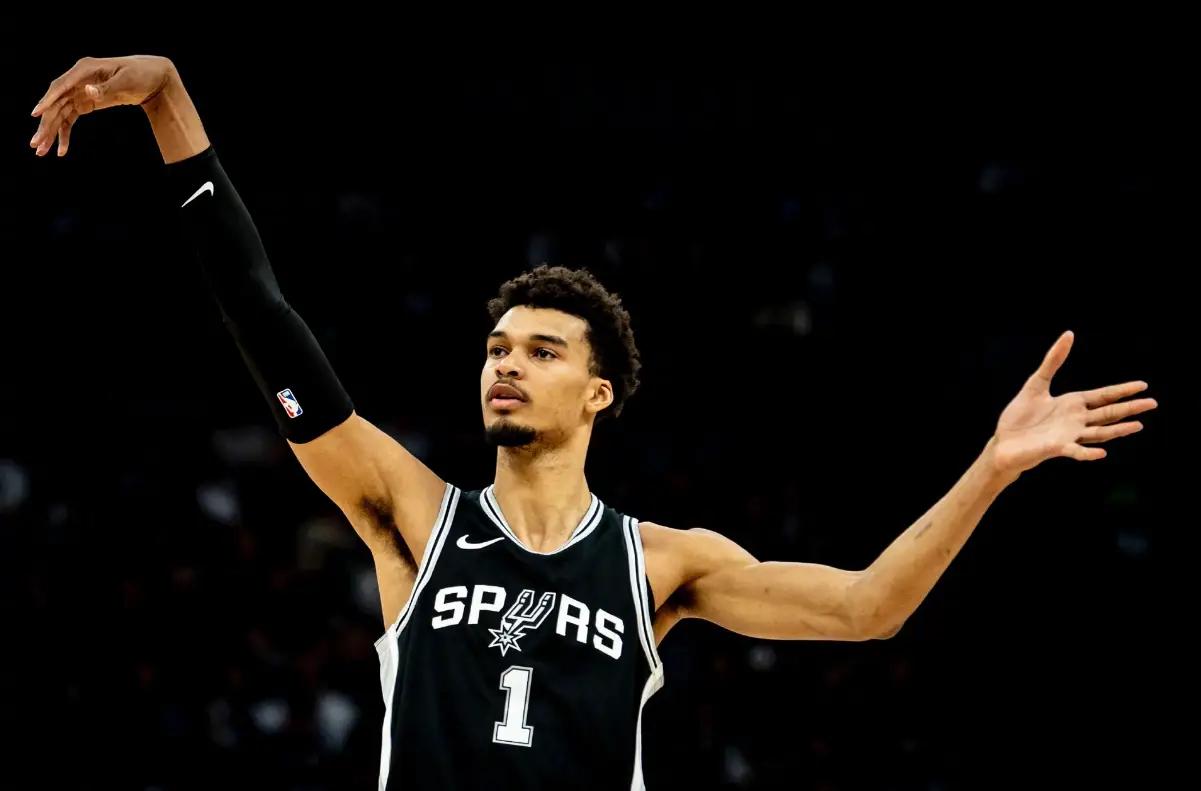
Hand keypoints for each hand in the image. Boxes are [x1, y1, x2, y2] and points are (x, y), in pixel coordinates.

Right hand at [29, 55, 175, 157]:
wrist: (152, 77)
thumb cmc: (140, 74)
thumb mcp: (127, 80)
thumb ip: (107, 87)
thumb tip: (87, 91)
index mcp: (84, 69)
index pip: (61, 86)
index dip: (48, 100)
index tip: (36, 114)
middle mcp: (77, 79)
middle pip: (56, 103)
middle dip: (45, 124)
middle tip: (35, 144)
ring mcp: (79, 91)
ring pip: (59, 113)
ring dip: (51, 132)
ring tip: (41, 151)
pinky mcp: (85, 102)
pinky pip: (70, 118)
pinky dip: (65, 133)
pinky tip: (61, 149)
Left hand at [991, 331, 1156, 475]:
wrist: (1004, 442)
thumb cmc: (1020, 416)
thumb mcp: (1036, 383)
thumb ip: (1053, 361)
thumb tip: (1069, 334)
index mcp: (1073, 404)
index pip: (1103, 396)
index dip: (1122, 390)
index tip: (1143, 385)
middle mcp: (1076, 421)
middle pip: (1108, 413)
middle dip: (1130, 408)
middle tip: (1153, 403)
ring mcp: (1068, 435)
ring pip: (1099, 432)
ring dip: (1118, 430)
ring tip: (1138, 425)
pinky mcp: (1056, 448)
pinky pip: (1075, 451)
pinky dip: (1088, 452)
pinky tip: (1102, 453)